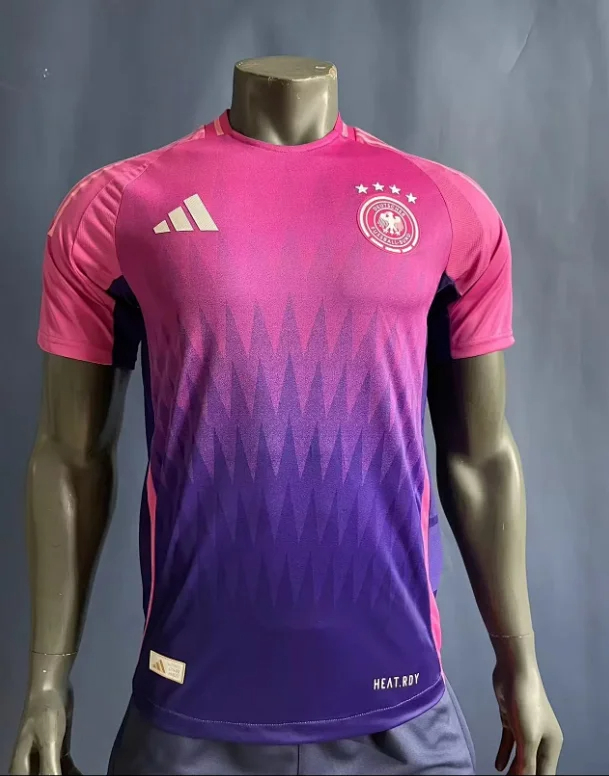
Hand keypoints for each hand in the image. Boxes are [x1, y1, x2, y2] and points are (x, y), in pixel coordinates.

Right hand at [10, 685, 79, 775]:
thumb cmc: (45, 713)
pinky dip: (70, 770)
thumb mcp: (49, 743)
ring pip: (53, 772)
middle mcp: (30, 763)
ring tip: (81, 775)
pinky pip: (61, 765)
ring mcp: (42, 755)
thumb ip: (50, 767)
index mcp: (21, 766)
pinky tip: (79, 772)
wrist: (51, 685)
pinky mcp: (55, 746)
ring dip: (64, 775)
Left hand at [493, 660, 562, 774]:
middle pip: (532, 766)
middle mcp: (542, 738)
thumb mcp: (528, 737)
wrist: (515, 670)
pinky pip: (510, 743)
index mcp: (552, 744)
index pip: (544, 774)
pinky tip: (498, 766)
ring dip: (513, 769)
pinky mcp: (512, 719)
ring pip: (520, 756)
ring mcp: (526, 728)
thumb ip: (526, 763)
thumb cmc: (526, 703)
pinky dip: (505, 754)